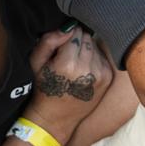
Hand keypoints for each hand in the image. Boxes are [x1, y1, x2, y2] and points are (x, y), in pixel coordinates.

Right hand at [23, 26, 113, 145]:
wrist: (56, 118)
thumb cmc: (43, 88)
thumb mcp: (36, 63)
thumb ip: (49, 41)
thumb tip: (68, 27)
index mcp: (68, 64)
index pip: (74, 33)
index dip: (64, 38)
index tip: (58, 49)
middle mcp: (87, 69)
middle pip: (87, 37)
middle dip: (76, 43)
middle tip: (65, 56)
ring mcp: (100, 75)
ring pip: (95, 46)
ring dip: (86, 50)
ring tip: (74, 64)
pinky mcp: (108, 79)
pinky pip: (102, 57)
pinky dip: (93, 59)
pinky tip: (83, 71)